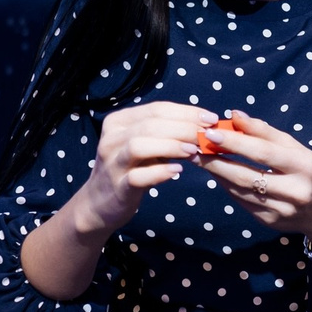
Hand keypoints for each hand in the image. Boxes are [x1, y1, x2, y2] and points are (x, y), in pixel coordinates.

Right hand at [73, 101, 218, 236]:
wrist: (100, 203)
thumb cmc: (130, 168)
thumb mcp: (145, 145)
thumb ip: (166, 134)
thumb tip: (204, 128)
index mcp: (119, 121)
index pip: (157, 109)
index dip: (187, 112)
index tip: (211, 119)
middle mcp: (111, 138)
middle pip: (150, 124)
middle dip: (184, 128)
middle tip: (207, 136)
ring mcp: (112, 163)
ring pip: (139, 145)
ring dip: (171, 146)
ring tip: (193, 151)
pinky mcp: (117, 187)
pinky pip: (137, 177)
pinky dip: (159, 172)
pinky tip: (177, 172)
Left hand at [196, 109, 311, 245]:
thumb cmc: (309, 171)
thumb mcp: (296, 148)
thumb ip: (265, 132)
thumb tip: (234, 115)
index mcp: (304, 166)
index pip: (263, 153)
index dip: (234, 142)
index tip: (210, 132)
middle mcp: (294, 191)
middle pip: (246, 175)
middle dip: (216, 160)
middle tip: (195, 147)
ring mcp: (281, 210)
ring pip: (239, 190)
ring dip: (217, 173)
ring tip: (200, 158)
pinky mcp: (269, 222)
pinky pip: (241, 201)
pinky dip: (227, 186)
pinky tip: (217, 174)